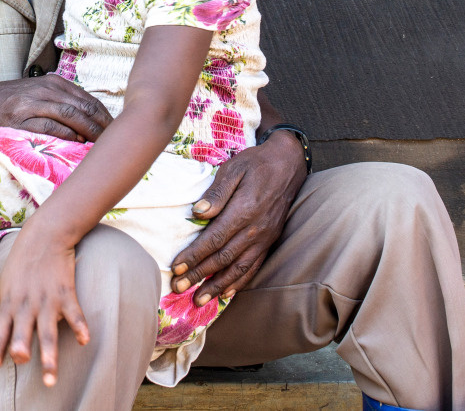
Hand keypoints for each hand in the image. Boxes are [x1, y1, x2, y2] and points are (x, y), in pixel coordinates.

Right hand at [0, 75, 111, 141]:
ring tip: (100, 145)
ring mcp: (32, 101)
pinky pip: (49, 125)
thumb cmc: (11, 103)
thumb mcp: (38, 96)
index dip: (105, 117)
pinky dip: (65, 134)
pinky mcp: (20, 117)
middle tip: (114, 142)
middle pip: (84, 106)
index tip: (116, 132)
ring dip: (89, 131)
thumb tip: (90, 122)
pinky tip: (76, 144)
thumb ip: (61, 103)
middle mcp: (45, 89)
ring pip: (70, 114)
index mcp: (53, 83)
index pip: (88, 99)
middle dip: (102, 125)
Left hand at [0, 226, 89, 386]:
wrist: (45, 234)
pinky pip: (74, 313)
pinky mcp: (66, 291)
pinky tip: (85, 341)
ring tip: (51, 375)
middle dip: (21, 351)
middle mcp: (26, 303)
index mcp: (9, 302)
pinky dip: (80, 326)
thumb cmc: (21, 262)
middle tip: (22, 366)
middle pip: (22, 332)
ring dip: (49, 354)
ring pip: (47, 330)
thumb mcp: (3, 285)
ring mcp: (46, 299)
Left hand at [168, 131, 306, 302]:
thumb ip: (216, 193)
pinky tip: (226, 293)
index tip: (176, 267)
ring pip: (238, 268)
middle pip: (223, 258)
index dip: (194, 255)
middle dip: (199, 275)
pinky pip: (254, 266)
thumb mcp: (234, 168)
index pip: (214, 239)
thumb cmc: (256, 163)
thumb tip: (198, 213)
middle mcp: (256, 229)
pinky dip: (239, 282)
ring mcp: (265, 238)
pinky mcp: (270, 241)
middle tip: (178, 287)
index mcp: (244, 210)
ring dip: (217, 286)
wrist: (288, 163)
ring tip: (199, 300)